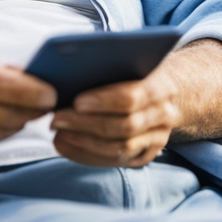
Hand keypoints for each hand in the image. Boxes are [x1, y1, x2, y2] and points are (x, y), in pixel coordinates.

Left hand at [50, 63, 181, 167]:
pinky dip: (88, 154)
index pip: (131, 98)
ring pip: (121, 148)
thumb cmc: (137, 68)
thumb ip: (107, 66)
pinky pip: (116, 161)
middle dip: (86, 124)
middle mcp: (165, 115)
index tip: (75, 101)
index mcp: (162, 86)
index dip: (103, 101)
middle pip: (124, 126)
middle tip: (56, 119)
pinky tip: (65, 145)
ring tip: (57, 134)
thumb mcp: (129, 59)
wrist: (163, 89)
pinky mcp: (146, 154)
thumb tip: (67, 75)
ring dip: (85, 142)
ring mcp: (158, 138)